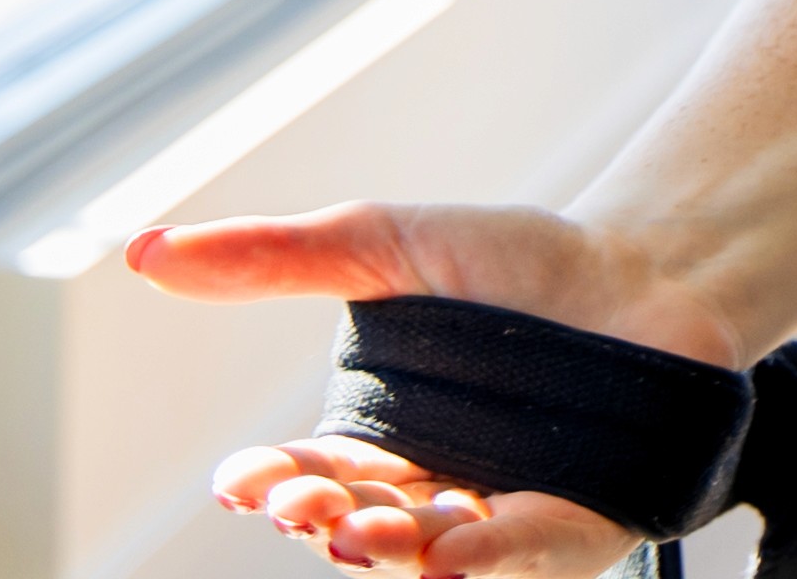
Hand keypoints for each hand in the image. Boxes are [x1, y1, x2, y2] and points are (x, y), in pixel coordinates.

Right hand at [134, 199, 737, 573]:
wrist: (651, 259)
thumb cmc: (520, 263)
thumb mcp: (386, 249)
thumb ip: (272, 258)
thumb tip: (145, 254)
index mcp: (378, 442)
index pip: (304, 477)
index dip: (269, 482)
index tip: (241, 474)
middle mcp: (430, 493)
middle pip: (358, 526)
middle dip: (322, 520)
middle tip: (299, 500)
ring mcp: (501, 516)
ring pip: (430, 556)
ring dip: (390, 550)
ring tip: (360, 530)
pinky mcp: (578, 526)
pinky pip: (527, 557)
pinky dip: (486, 561)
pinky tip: (448, 556)